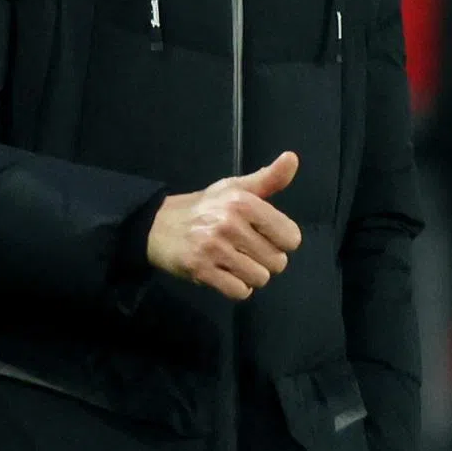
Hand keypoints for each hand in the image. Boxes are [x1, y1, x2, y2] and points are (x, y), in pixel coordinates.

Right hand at [146, 151, 302, 300]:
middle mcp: (229, 223)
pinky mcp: (201, 270)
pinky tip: (225, 273)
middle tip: (246, 249)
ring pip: (259, 279)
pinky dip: (236, 287)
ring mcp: (214, 248)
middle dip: (265, 259)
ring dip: (250, 275)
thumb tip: (292, 158)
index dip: (281, 240)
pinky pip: (239, 292)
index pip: (290, 236)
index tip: (264, 235)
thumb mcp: (235, 187)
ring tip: (235, 261)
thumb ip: (269, 178)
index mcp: (242, 201)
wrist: (158, 224)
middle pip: (277, 261)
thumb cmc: (204, 206)